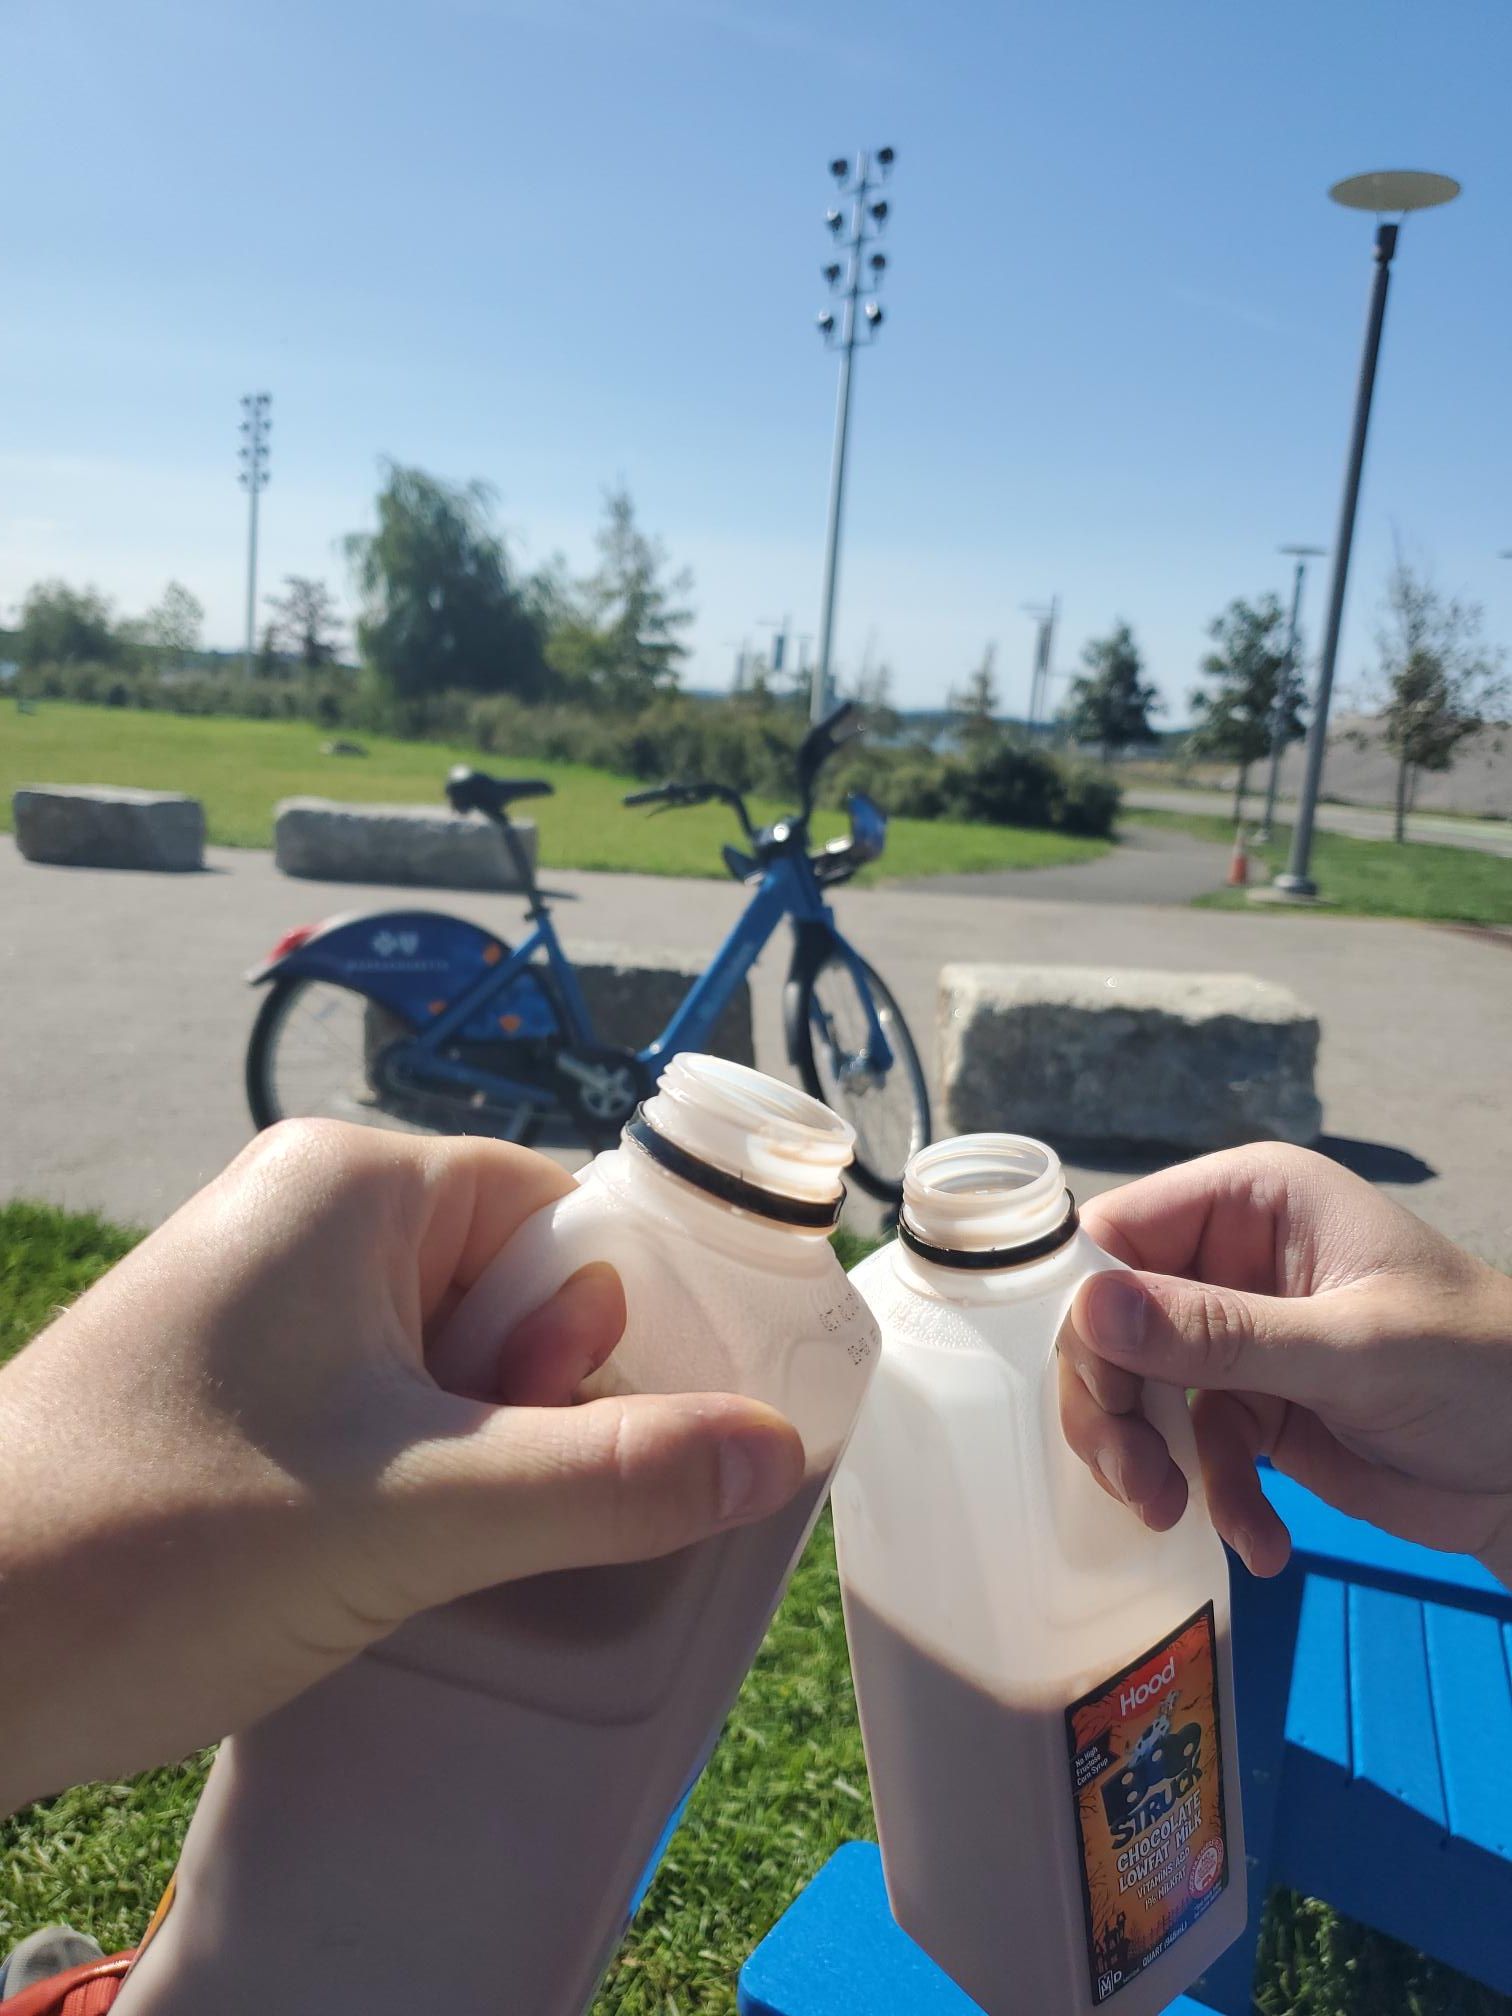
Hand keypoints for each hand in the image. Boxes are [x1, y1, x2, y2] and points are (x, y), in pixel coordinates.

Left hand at [0, 1122, 803, 1813]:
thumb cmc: (156, 1546)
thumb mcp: (418, 1515)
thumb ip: (611, 1478)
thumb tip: (776, 1450)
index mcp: (354, 1185)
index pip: (564, 1216)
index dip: (611, 1333)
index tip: (604, 1448)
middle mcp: (305, 1214)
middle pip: (511, 1289)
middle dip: (528, 1409)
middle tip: (463, 1509)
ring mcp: (259, 1295)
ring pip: (448, 1361)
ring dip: (471, 1458)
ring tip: (400, 1546)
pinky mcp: (231, 1376)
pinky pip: (380, 1402)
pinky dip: (408, 1478)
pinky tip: (367, 1553)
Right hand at [1057, 1145, 1511, 1584]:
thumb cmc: (1473, 1365)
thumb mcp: (1347, 1349)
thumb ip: (1218, 1334)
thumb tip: (1088, 1310)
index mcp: (1249, 1202)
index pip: (1119, 1232)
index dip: (1086, 1303)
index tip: (1094, 1382)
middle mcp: (1227, 1259)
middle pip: (1110, 1319)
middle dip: (1110, 1402)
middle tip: (1132, 1476)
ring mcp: (1237, 1337)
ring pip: (1136, 1389)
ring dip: (1145, 1458)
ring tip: (1169, 1512)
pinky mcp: (1253, 1409)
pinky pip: (1192, 1448)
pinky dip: (1216, 1496)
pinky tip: (1264, 1540)